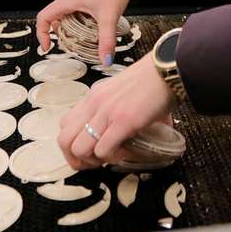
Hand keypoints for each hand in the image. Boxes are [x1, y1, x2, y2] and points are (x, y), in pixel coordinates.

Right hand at [36, 0, 150, 65]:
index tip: (48, 47)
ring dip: (68, 28)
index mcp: (67, 1)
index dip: (41, 34)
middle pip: (53, 18)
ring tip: (78, 39)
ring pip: (65, 15)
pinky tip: (92, 29)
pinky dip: (79, 22)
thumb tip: (105, 59)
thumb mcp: (108, 17)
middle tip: (66, 45)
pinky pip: (76, 11)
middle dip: (57, 33)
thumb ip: (106, 40)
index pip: (43, 18)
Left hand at [57, 55, 173, 169]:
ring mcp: (106, 112)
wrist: (166, 69)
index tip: (91, 151)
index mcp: (93, 97)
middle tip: (96, 161)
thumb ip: (118, 111)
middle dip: (77, 159)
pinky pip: (103, 150)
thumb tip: (129, 132)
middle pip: (64, 141)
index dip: (73, 144)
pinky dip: (112, 157)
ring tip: (112, 156)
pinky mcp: (122, 121)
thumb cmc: (151, 80)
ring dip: (94, 160)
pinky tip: (126, 151)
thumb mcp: (122, 93)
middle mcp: (94, 104)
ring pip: (79, 149)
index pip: (64, 125)